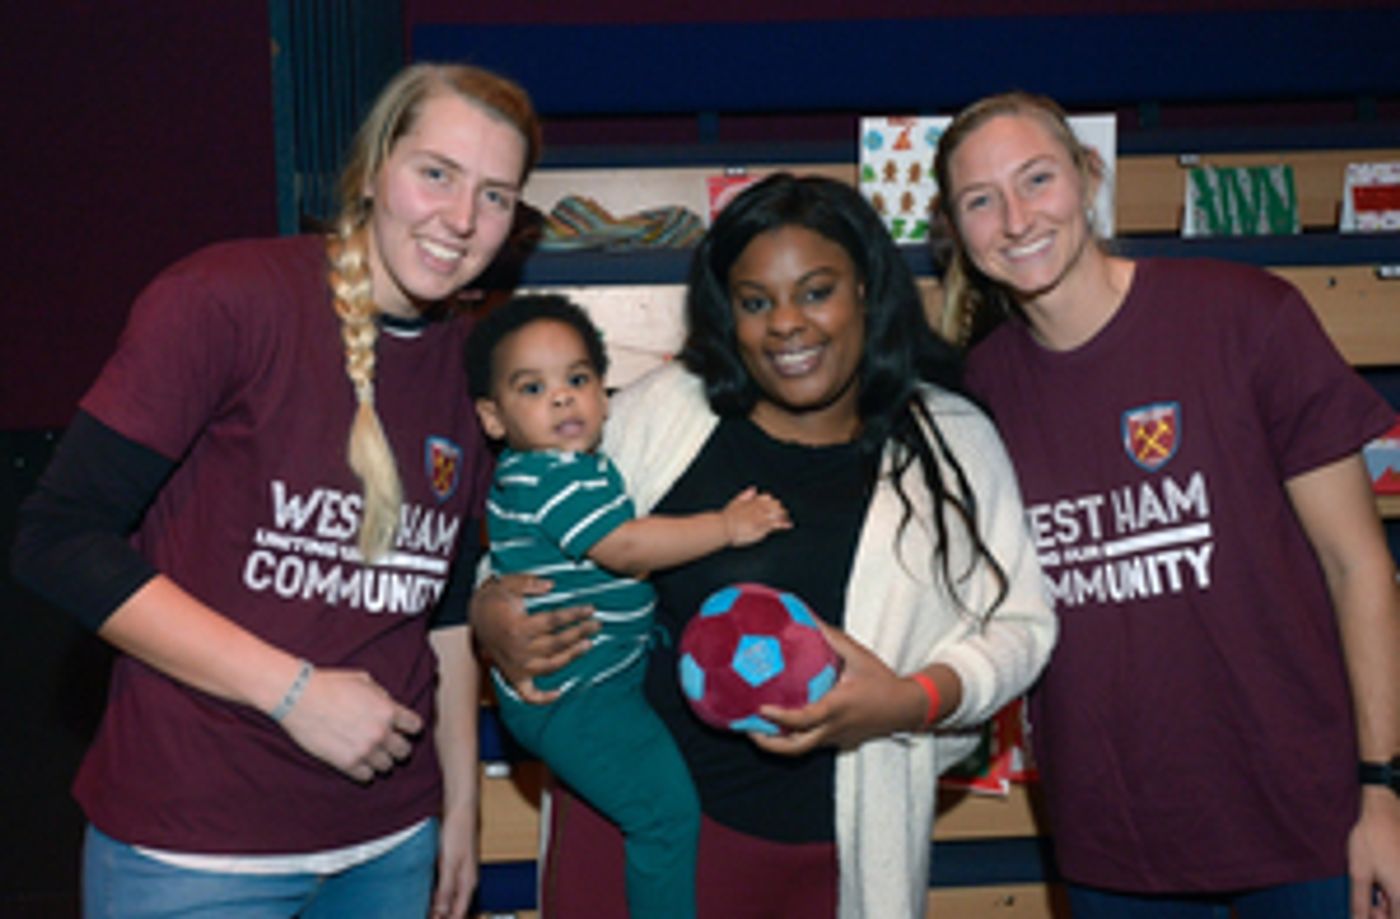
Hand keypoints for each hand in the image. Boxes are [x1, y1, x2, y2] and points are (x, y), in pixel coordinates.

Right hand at [278, 668, 421, 782]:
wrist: (299, 697)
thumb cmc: (330, 684)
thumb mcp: (364, 681)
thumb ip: (381, 697)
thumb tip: (388, 706)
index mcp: (388, 710)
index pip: (415, 727)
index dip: (409, 727)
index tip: (403, 729)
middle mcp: (381, 732)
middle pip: (404, 751)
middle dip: (397, 747)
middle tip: (387, 744)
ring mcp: (364, 750)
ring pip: (387, 766)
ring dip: (380, 760)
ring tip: (370, 753)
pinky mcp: (347, 763)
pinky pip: (367, 776)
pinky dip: (364, 771)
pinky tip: (357, 761)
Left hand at [432, 805, 478, 918]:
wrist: (460, 809)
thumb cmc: (458, 832)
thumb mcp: (449, 863)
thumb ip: (445, 889)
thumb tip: (441, 913)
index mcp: (468, 883)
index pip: (459, 913)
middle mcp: (465, 880)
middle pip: (454, 908)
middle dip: (442, 917)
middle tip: (423, 918)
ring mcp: (460, 873)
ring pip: (449, 899)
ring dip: (438, 908)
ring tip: (423, 913)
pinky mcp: (452, 866)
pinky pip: (445, 888)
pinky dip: (436, 895)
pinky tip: (426, 897)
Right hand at [468, 573, 596, 703]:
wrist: (474, 616)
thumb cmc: (494, 600)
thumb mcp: (509, 584)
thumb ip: (529, 583)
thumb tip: (550, 585)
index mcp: (517, 627)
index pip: (554, 621)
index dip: (574, 615)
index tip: (590, 610)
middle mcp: (518, 650)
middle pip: (557, 643)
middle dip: (580, 633)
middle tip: (596, 625)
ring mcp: (516, 666)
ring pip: (551, 666)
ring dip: (571, 657)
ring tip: (588, 644)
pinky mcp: (513, 676)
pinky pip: (528, 694)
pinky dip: (542, 698)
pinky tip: (559, 693)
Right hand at [722, 486, 791, 546]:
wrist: (724, 527)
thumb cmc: (727, 518)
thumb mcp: (735, 502)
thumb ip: (746, 495)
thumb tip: (754, 488)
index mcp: (753, 500)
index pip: (767, 498)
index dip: (772, 502)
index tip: (774, 505)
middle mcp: (759, 507)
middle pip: (775, 504)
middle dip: (779, 508)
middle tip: (783, 513)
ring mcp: (762, 516)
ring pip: (778, 513)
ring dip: (783, 516)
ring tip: (787, 519)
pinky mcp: (763, 526)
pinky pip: (777, 524)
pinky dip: (784, 524)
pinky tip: (789, 525)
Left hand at [750, 623, 928, 755]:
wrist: (906, 708)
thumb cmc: (882, 681)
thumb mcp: (857, 655)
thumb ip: (831, 637)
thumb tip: (806, 616)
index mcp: (837, 707)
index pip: (804, 719)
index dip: (779, 717)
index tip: (759, 708)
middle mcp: (834, 728)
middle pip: (796, 747)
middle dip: (768, 742)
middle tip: (747, 728)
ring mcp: (836, 739)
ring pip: (802, 748)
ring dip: (778, 742)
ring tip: (756, 727)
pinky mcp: (839, 742)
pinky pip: (813, 743)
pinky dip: (795, 736)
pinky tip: (782, 724)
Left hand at [1350, 787, 1399, 918]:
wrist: (1384, 812)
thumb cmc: (1370, 841)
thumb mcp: (1359, 873)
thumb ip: (1360, 903)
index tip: (1369, 910)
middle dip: (1385, 914)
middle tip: (1370, 904)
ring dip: (1390, 905)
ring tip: (1375, 891)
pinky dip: (1394, 893)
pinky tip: (1384, 884)